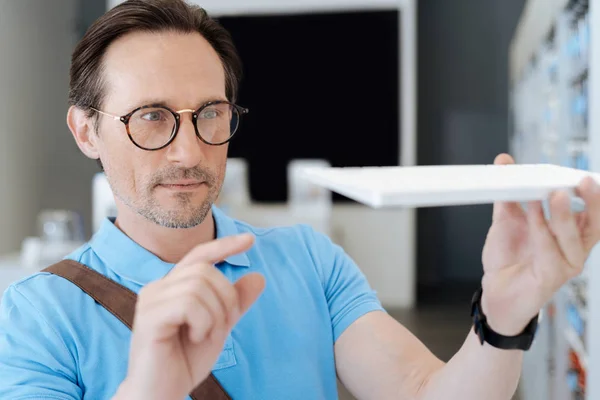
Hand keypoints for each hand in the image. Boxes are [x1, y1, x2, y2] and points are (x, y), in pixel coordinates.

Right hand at [116, 234, 265, 399]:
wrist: (160, 393)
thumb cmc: (183, 361)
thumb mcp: (218, 327)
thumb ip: (235, 302)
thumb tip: (258, 276)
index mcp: (173, 287)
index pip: (199, 255)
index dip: (224, 245)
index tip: (250, 240)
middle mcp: (158, 287)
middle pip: (206, 271)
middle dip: (226, 299)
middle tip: (221, 328)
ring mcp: (151, 300)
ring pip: (199, 286)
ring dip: (215, 315)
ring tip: (205, 336)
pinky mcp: (149, 317)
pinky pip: (189, 304)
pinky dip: (203, 322)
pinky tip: (195, 338)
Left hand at [480, 154, 599, 335]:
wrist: (495, 290)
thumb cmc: (509, 257)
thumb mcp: (508, 219)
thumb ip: (508, 192)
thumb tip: (504, 162)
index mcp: (571, 233)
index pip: (593, 212)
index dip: (595, 195)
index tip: (589, 176)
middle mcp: (574, 249)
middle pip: (593, 225)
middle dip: (591, 202)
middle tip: (580, 181)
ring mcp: (565, 265)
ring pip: (572, 239)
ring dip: (562, 216)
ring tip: (551, 195)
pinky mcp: (550, 278)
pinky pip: (549, 253)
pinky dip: (541, 233)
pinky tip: (533, 217)